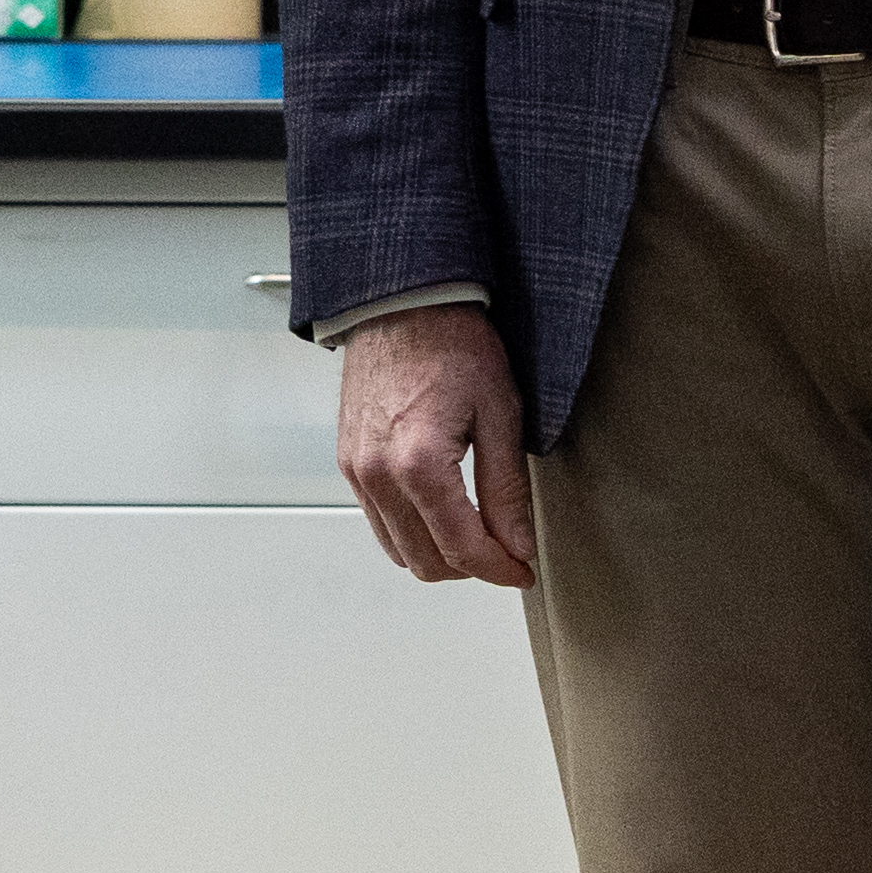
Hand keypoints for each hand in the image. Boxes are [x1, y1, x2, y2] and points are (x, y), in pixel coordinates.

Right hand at [334, 303, 537, 588]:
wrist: (402, 303)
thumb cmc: (452, 344)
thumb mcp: (499, 414)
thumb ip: (506, 490)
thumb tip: (517, 544)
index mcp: (418, 464)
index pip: (461, 548)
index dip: (499, 569)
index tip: (523, 570)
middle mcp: (377, 474)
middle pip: (426, 561)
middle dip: (471, 568)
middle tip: (507, 553)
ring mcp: (356, 471)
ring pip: (399, 550)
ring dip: (439, 556)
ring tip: (477, 536)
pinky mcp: (348, 463)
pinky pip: (378, 522)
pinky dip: (411, 533)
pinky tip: (442, 513)